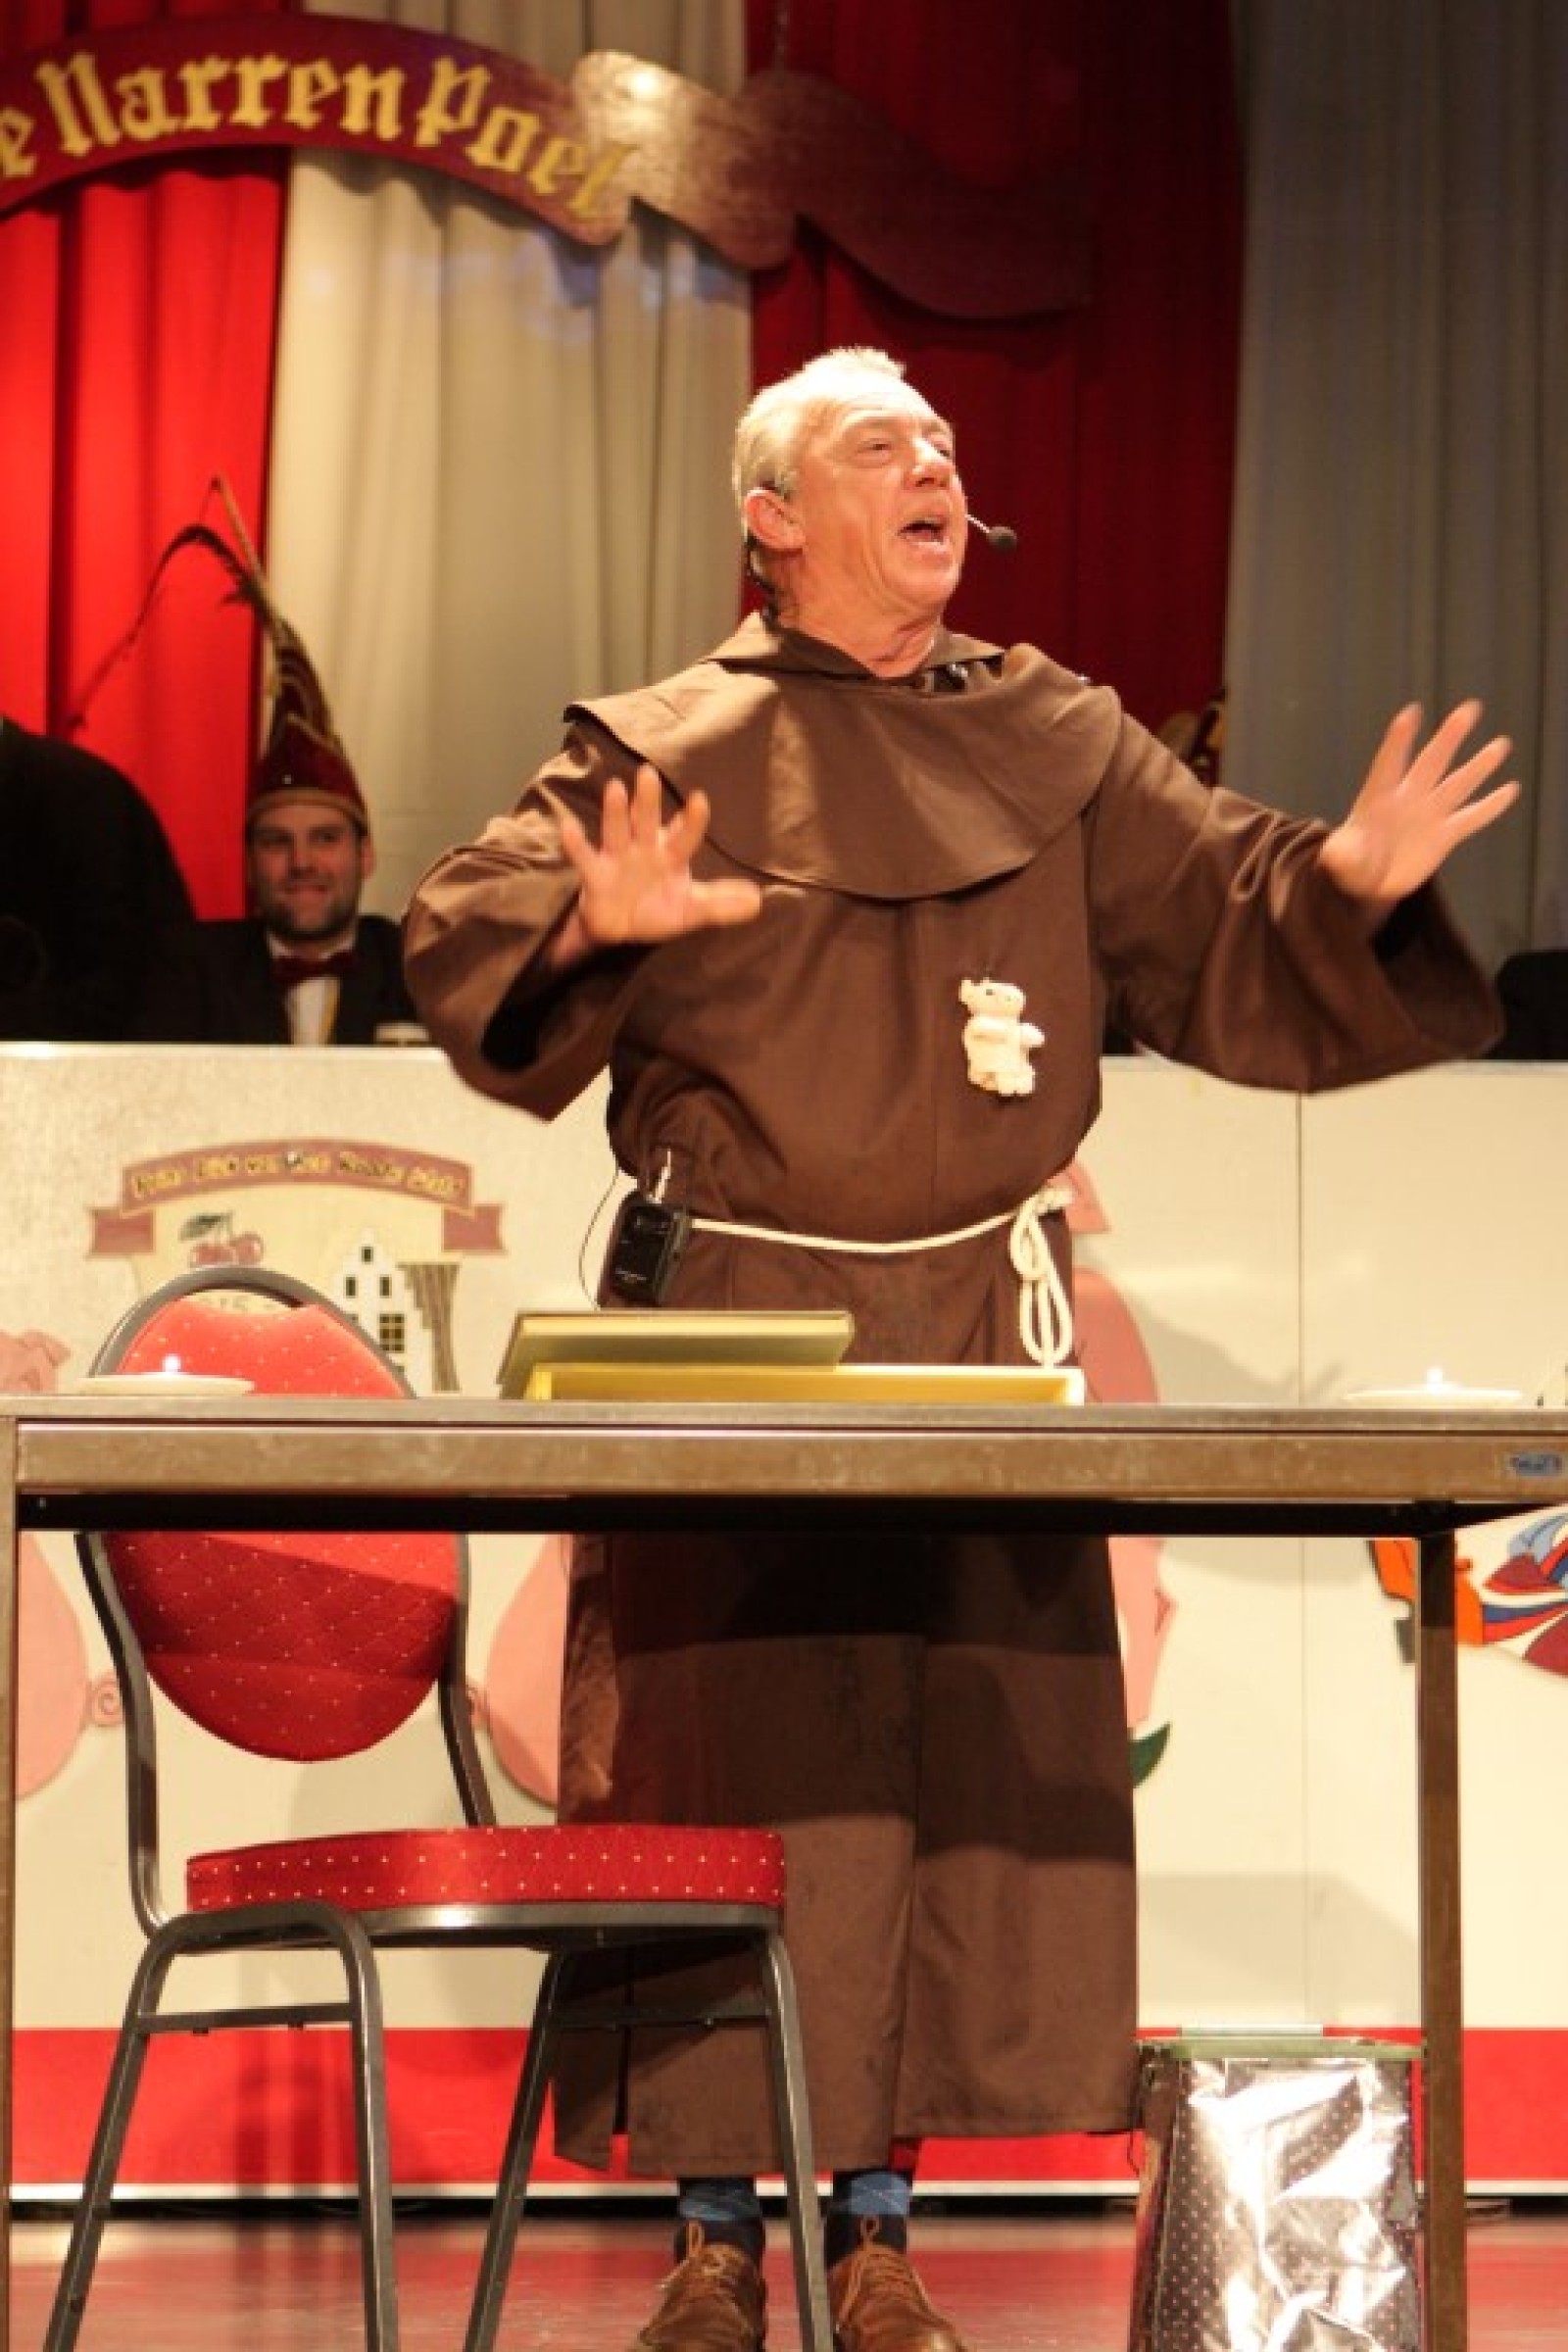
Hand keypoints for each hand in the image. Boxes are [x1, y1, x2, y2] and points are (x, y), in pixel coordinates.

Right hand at [547, 762, 762, 967]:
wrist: (619, 930)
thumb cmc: (656, 910)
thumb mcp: (691, 911)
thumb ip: (721, 905)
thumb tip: (759, 902)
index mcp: (670, 855)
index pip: (684, 836)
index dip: (691, 821)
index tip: (699, 801)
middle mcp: (644, 849)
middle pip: (646, 821)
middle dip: (648, 800)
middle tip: (648, 774)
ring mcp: (617, 858)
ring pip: (616, 831)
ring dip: (616, 812)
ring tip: (616, 789)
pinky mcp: (595, 874)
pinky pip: (583, 857)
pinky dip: (575, 844)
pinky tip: (567, 827)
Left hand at [1319, 700, 1517, 923]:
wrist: (1371, 883)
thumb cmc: (1351, 865)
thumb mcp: (1341, 861)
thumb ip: (1341, 855)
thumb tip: (1336, 855)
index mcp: (1378, 798)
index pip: (1389, 763)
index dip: (1398, 741)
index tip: (1410, 713)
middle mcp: (1408, 798)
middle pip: (1431, 762)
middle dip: (1449, 738)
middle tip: (1469, 709)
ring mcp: (1429, 814)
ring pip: (1458, 784)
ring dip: (1479, 766)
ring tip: (1501, 744)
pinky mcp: (1445, 835)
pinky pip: (1471, 818)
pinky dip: (1490, 806)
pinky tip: (1510, 789)